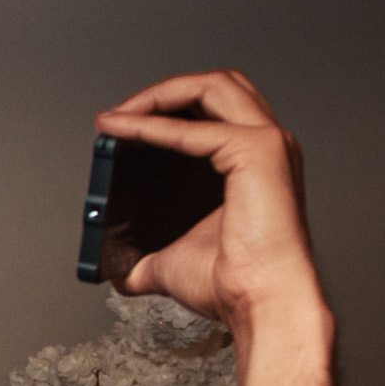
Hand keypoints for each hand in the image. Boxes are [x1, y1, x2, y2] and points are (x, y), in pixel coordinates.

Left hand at [95, 72, 326, 337]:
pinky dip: (151, 125)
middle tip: (118, 113)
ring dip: (158, 94)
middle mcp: (267, 144)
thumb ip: (145, 258)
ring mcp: (267, 142)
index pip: (214, 108)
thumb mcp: (173, 263)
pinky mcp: (256, 151)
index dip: (167, 106)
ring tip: (118, 114)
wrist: (260, 301)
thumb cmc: (233, 284)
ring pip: (214, 85)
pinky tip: (121, 130)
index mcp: (254, 162)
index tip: (120, 124)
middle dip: (162, 90)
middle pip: (218, 84)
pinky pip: (193, 127)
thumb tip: (117, 271)